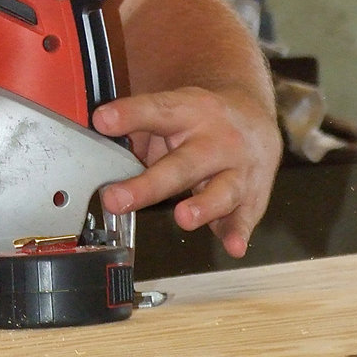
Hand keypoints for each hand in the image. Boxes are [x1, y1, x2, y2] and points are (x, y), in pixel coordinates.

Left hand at [93, 84, 282, 257]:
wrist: (255, 118)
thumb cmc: (199, 120)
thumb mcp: (171, 112)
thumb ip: (139, 132)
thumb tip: (101, 155)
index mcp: (188, 111)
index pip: (156, 111)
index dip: (129, 115)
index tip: (102, 121)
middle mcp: (215, 139)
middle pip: (182, 164)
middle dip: (149, 185)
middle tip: (115, 199)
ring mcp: (237, 168)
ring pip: (222, 190)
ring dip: (203, 206)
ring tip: (183, 217)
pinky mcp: (253, 195)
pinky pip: (246, 216)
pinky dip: (238, 232)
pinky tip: (232, 246)